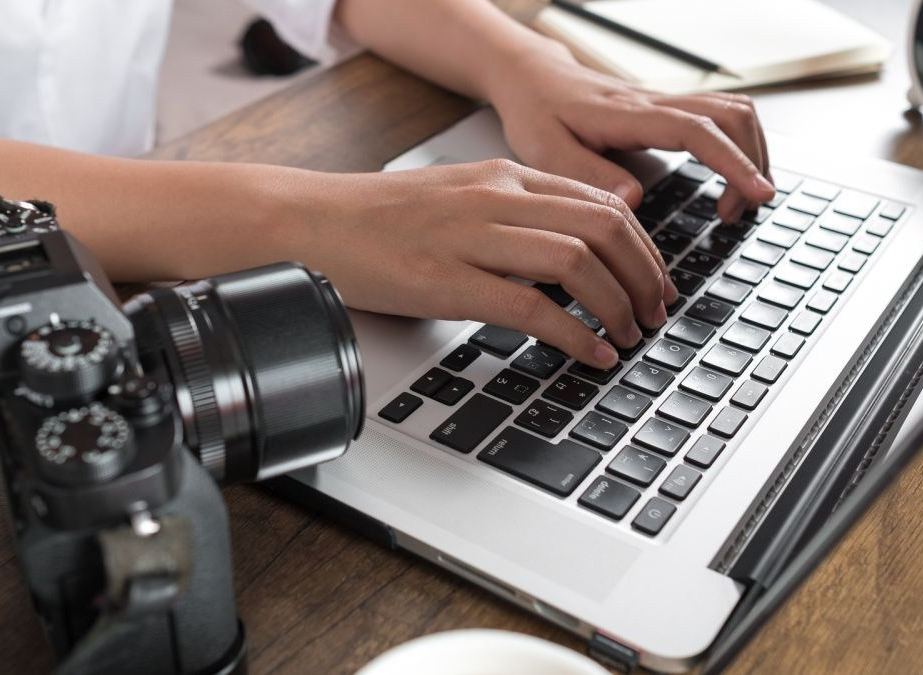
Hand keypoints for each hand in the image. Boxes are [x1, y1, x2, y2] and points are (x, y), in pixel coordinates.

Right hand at [270, 160, 677, 367]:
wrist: (314, 223)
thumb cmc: (381, 220)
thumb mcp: (459, 200)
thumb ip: (514, 217)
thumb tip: (567, 258)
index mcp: (504, 177)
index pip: (602, 202)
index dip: (644, 247)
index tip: (655, 281)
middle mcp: (495, 198)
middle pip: (603, 228)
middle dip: (644, 277)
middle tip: (654, 314)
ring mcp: (471, 237)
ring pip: (576, 262)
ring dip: (616, 305)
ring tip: (627, 337)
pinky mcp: (446, 281)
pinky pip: (530, 306)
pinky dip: (572, 333)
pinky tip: (588, 353)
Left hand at [484, 43, 774, 221]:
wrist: (532, 78)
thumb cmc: (535, 112)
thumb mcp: (544, 150)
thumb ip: (586, 174)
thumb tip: (633, 200)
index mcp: (627, 114)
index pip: (696, 130)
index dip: (732, 162)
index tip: (757, 194)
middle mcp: (654, 103)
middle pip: (732, 115)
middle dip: (751, 162)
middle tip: (736, 212)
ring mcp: (664, 104)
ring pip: (733, 112)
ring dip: (750, 154)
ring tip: (735, 203)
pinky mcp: (666, 111)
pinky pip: (719, 119)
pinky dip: (737, 147)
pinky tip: (728, 179)